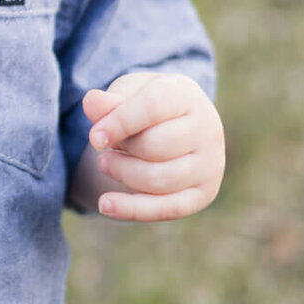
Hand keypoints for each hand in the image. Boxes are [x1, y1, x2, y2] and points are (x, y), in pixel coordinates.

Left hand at [82, 71, 224, 221]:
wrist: (176, 125)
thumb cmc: (145, 107)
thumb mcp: (127, 94)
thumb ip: (109, 101)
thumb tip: (93, 103)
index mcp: (186, 95)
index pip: (153, 107)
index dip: (120, 122)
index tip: (94, 138)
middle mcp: (207, 129)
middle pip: (154, 146)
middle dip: (122, 148)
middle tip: (107, 146)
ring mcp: (210, 164)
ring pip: (158, 179)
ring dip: (122, 174)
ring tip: (105, 163)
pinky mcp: (204, 194)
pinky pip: (166, 208)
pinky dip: (132, 209)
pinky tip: (105, 205)